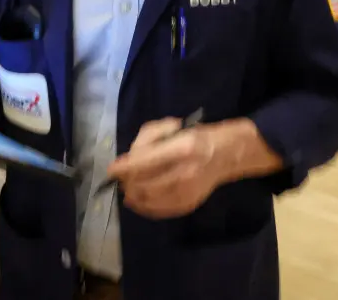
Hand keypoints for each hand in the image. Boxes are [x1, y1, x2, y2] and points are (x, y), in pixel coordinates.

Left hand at [105, 118, 222, 219]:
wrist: (226, 155)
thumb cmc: (196, 136)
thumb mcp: (172, 128)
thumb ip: (147, 140)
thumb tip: (126, 161)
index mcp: (182, 148)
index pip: (146, 162)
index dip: (125, 168)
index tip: (111, 170)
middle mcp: (186, 172)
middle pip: (145, 184)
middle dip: (128, 183)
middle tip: (120, 179)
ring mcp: (188, 191)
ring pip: (150, 200)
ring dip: (133, 196)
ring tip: (127, 190)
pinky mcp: (189, 204)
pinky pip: (160, 210)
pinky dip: (145, 206)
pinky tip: (137, 200)